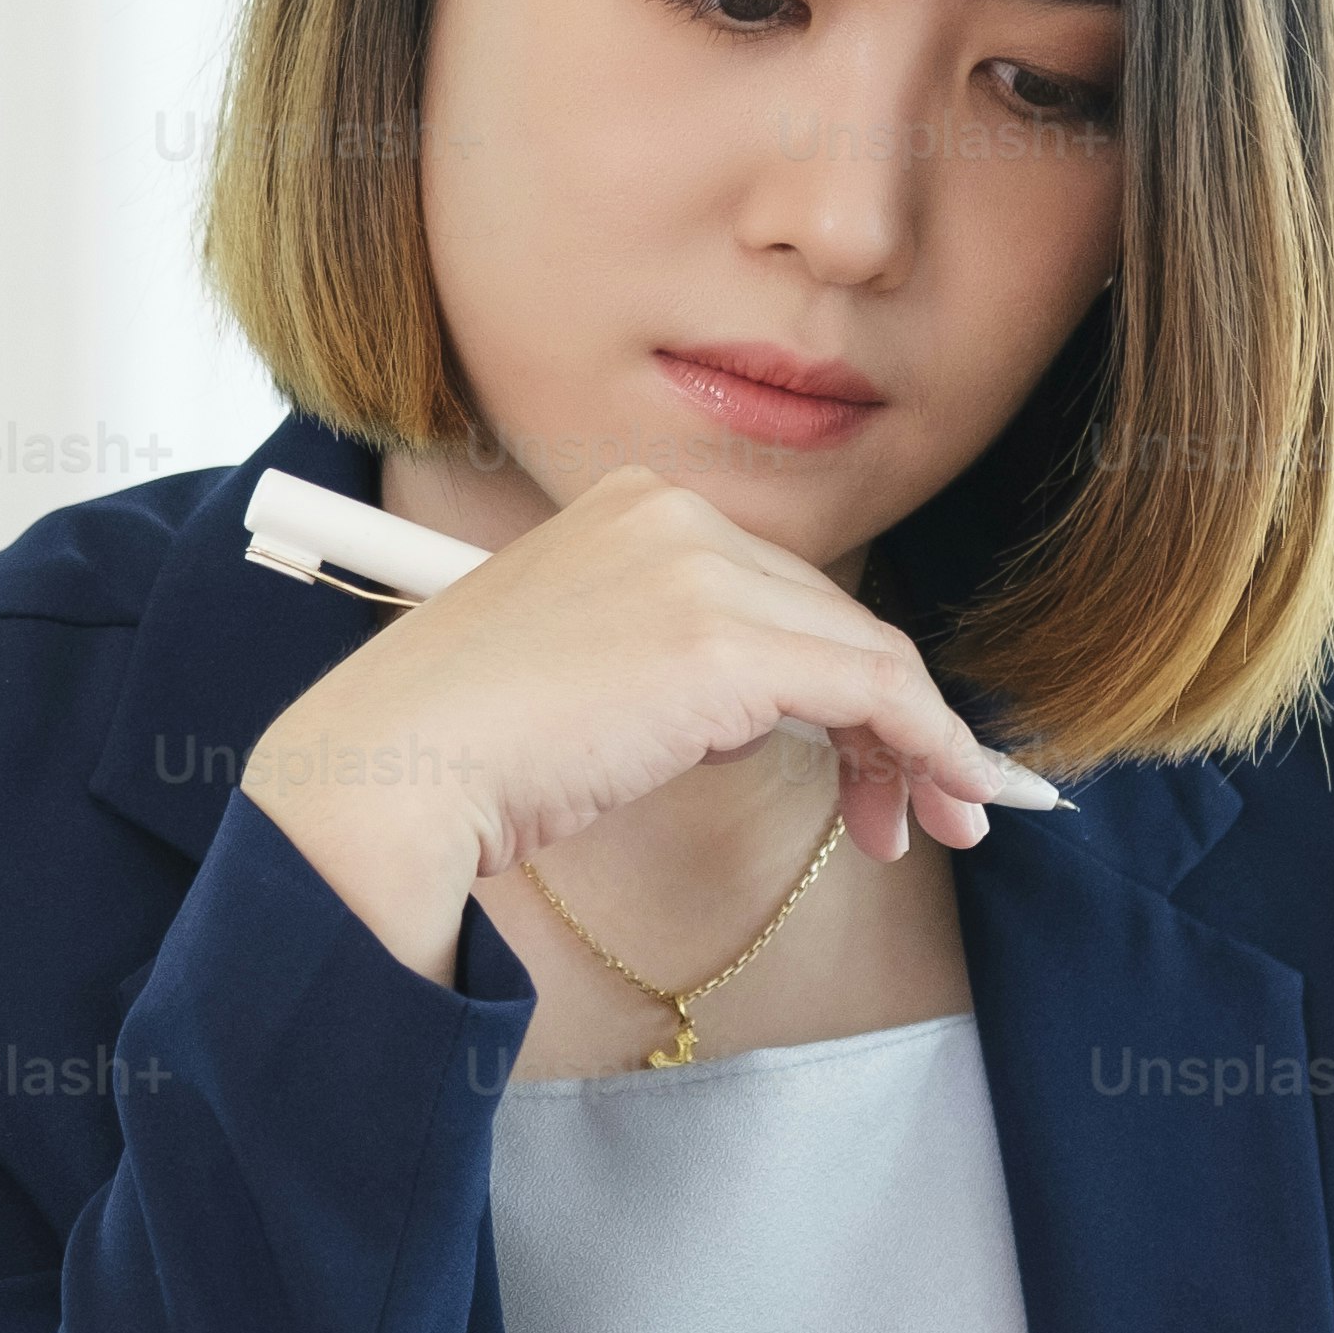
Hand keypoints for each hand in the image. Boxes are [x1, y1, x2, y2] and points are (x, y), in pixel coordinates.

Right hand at [232, 465, 1050, 982]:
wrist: (387, 774)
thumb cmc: (460, 748)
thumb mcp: (581, 670)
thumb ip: (673, 663)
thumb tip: (767, 712)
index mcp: (630, 504)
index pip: (777, 589)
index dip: (843, 680)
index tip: (880, 759)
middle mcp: (670, 514)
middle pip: (831, 618)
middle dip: (890, 724)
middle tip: (918, 817)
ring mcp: (698, 571)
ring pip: (865, 654)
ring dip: (918, 748)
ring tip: (929, 828)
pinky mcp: (722, 643)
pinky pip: (873, 690)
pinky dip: (928, 745)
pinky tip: (946, 799)